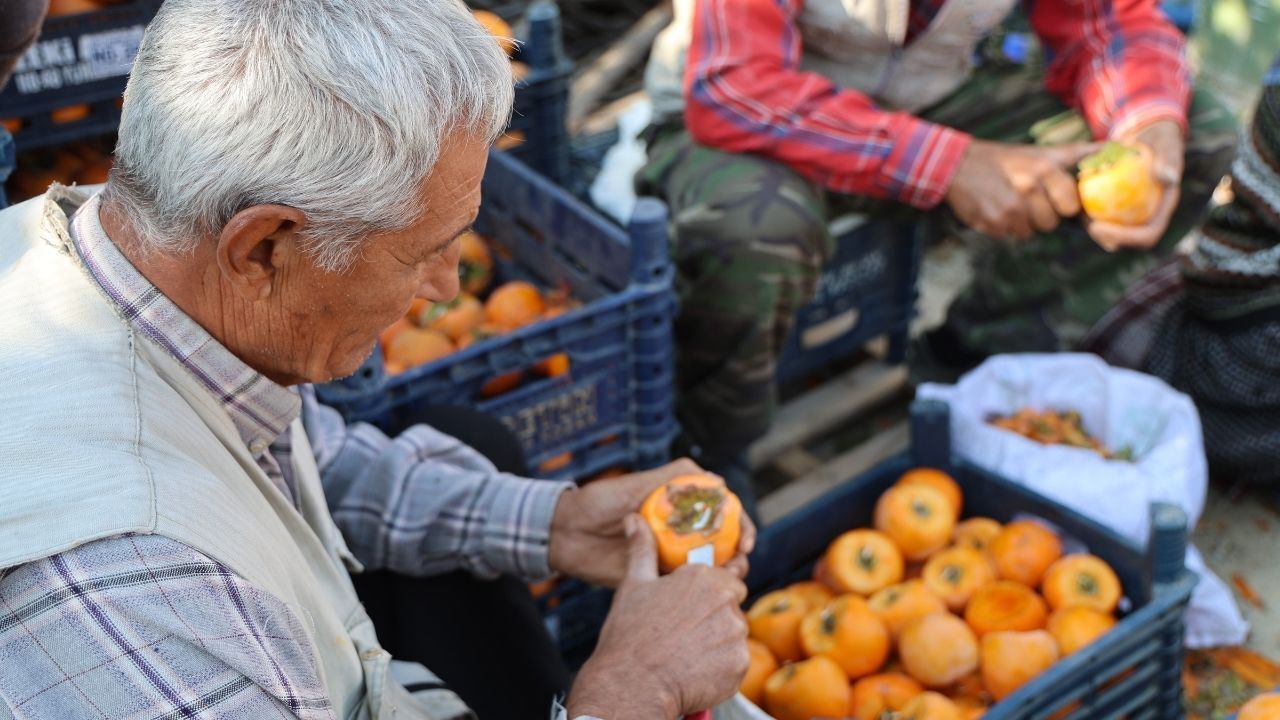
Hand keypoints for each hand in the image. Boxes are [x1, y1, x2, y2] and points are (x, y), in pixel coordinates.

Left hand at [548, 459, 755, 586]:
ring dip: (724, 576)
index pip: (723, 514)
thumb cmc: (599, 502)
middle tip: (740, 565)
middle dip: (739, 555)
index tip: (746, 540)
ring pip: (707, 569)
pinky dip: (696, 593)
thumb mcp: (636, 485)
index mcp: (680, 508)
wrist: (566, 533)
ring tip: (727, 582)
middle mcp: (680, 532)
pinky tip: (703, 597)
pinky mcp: (654, 579)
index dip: (741, 526)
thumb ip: (672, 478)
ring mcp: (668, 557)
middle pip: (723, 544)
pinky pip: (681, 588)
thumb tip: (718, 479)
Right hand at [566, 515, 750, 719]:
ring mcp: (735, 634)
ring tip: (688, 654)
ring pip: (735, 636)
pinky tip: (696, 670)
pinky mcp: (740, 664)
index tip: (696, 608)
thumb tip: (635, 519)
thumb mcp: (634, 585)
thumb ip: (642, 548)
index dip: (712, 594)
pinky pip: (736, 663)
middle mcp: (725, 601)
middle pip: (733, 608)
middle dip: (716, 618)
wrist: (632, 684)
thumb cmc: (630, 635)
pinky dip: (721, 668)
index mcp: (704, 577)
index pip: (729, 579)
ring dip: (719, 643)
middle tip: (688, 634)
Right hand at [946, 139, 1099, 239]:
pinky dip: (1004, 227)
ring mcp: (1010, 208)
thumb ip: (1077, 153)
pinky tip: (995, 208)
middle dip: (1042, 217)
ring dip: (1022, 223)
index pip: (1070, 205)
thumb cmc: (1006, 159)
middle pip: (1051, 224)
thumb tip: (1115, 146)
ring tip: (1008, 203)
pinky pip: (1009, 235)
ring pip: (1030, 232)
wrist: (958, 165)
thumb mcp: (1041, 152)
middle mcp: (1028, 188)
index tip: (1052, 198)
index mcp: (1044, 169)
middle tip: (1027, 201)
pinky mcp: (992, 222)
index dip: (1063, 206)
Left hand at [1085, 119, 1185, 251]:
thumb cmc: (1160, 140)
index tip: (1101, 227)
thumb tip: (1168, 177)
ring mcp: (1132, 214)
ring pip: (1112, 233)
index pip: (1147, 235)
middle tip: (1091, 227)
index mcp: (1162, 210)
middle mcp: (1147, 216)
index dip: (1126, 238)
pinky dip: (1089, 215)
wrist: (1147, 139)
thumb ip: (1169, 160)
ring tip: (1082, 217)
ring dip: (1096, 230)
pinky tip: (1076, 206)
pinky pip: (1102, 217)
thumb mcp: (1166, 145)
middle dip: (1108, 239)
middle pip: (1128, 240)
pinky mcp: (1117, 207)